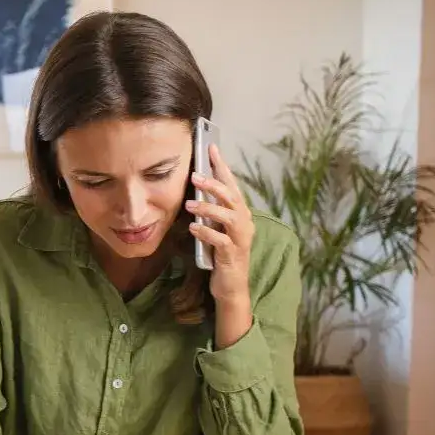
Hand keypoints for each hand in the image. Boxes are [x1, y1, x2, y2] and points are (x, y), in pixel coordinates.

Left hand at [187, 143, 254, 303]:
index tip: (211, 148)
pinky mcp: (232, 255)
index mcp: (241, 214)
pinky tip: (193, 228)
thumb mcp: (215, 228)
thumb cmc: (221, 255)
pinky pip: (220, 241)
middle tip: (195, 176)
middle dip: (215, 185)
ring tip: (189, 205)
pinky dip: (206, 233)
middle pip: (233, 198)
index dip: (222, 167)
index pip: (232, 185)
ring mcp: (240, 240)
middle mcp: (245, 223)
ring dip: (209, 209)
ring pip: (230, 217)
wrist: (231, 286)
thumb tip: (194, 191)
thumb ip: (210, 211)